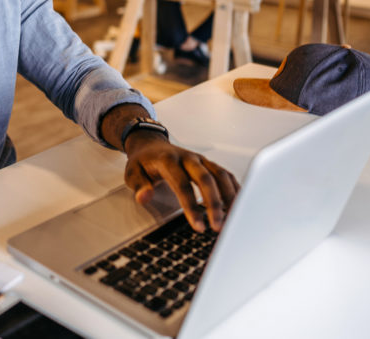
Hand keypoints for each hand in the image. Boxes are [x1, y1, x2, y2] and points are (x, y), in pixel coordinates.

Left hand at [123, 132, 238, 232]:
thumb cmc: (143, 161)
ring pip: (220, 175)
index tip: (198, 225)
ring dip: (228, 197)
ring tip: (232, 219)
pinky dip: (234, 189)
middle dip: (214, 204)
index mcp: (168, 160)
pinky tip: (237, 205)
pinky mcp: (208, 163)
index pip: (182, 184)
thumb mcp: (132, 173)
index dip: (191, 206)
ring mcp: (200, 159)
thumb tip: (145, 197)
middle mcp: (187, 157)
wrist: (150, 144)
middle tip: (218, 226)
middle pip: (206, 178)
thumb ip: (139, 186)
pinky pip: (225, 174)